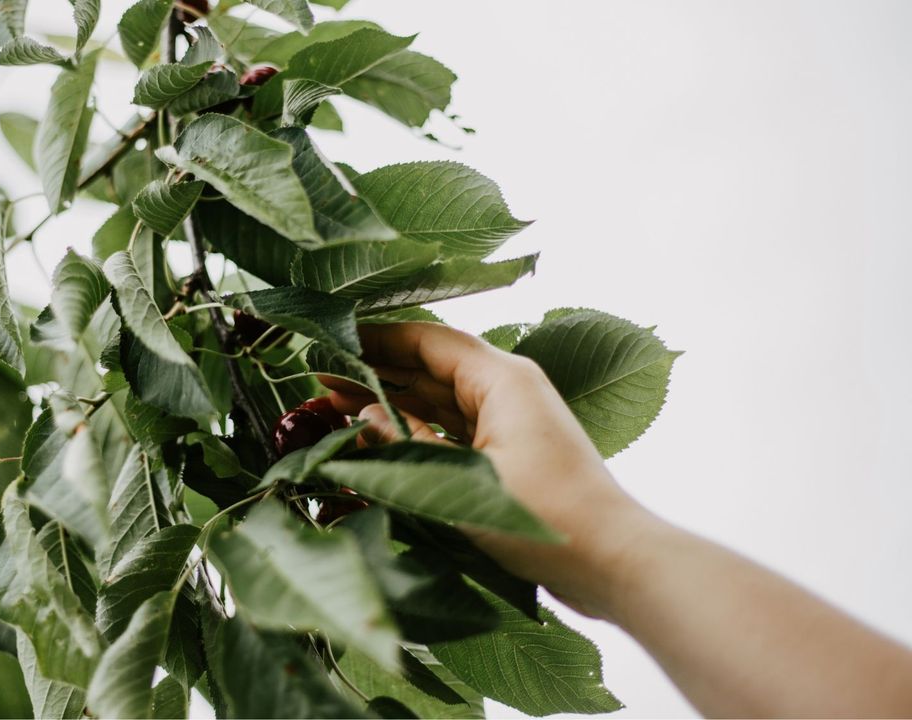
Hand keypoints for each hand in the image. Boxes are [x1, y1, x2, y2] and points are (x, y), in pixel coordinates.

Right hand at [320, 322, 655, 617]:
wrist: (611, 559)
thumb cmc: (546, 517)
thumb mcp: (462, 481)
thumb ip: (406, 445)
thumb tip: (363, 418)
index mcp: (502, 378)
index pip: (429, 340)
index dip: (377, 338)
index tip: (333, 339)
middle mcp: (507, 389)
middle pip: (429, 368)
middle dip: (375, 370)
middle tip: (321, 376)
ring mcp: (510, 421)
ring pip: (438, 400)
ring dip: (391, 402)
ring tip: (336, 403)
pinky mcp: (510, 453)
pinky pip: (453, 429)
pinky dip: (416, 430)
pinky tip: (380, 436)